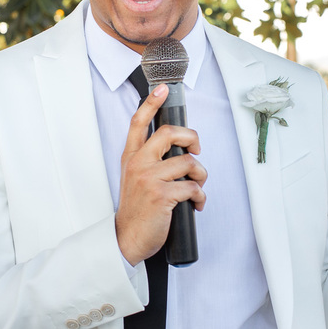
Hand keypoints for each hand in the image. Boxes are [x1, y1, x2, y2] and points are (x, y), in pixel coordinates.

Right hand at [115, 84, 207, 265]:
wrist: (126, 238)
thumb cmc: (136, 210)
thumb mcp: (134, 179)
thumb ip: (148, 161)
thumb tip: (177, 151)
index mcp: (131, 158)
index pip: (139, 123)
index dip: (152, 103)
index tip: (162, 90)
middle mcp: (139, 164)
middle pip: (170, 133)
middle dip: (192, 137)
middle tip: (196, 148)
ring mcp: (149, 178)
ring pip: (188, 162)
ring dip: (201, 175)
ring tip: (198, 186)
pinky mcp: (162, 195)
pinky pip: (192, 186)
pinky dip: (200, 196)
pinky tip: (196, 204)